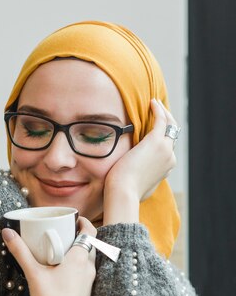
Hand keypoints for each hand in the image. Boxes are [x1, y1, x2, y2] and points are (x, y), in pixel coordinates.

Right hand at [2, 217, 96, 295]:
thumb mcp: (33, 273)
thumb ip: (20, 252)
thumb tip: (7, 232)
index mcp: (80, 259)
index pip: (90, 232)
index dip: (84, 222)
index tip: (75, 218)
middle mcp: (89, 269)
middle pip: (89, 245)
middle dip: (77, 237)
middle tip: (62, 232)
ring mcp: (89, 282)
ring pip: (87, 260)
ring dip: (77, 252)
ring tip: (61, 250)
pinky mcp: (86, 294)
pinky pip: (85, 273)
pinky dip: (77, 267)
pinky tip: (62, 272)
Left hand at [103, 99, 177, 224]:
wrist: (123, 192)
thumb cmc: (124, 191)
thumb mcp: (136, 186)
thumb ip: (139, 178)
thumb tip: (131, 178)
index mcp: (165, 168)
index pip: (167, 148)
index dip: (163, 136)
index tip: (154, 128)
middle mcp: (169, 158)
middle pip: (172, 134)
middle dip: (166, 122)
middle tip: (157, 111)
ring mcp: (165, 150)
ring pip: (170, 125)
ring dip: (164, 113)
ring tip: (155, 104)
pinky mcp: (156, 141)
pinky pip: (162, 120)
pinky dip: (159, 110)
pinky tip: (152, 103)